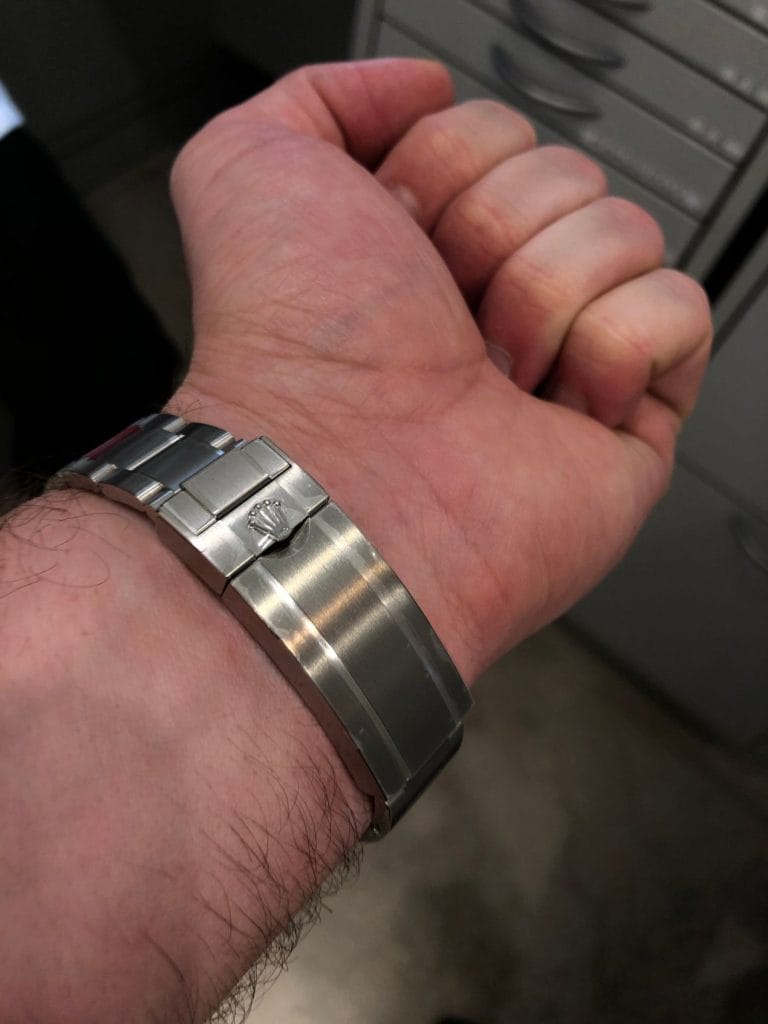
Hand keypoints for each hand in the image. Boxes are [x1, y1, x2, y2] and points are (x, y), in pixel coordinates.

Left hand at [169, 58, 711, 680]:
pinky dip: (613, 345)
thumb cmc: (290, 341)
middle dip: (491, 228)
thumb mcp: (246, 166)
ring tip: (485, 371)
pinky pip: (679, 310)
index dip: (443, 166)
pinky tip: (551, 398)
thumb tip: (424, 85)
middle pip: (567, 172)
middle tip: (440, 313)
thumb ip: (321, 96)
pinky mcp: (627, 415)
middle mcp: (494, 291)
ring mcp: (563, 352)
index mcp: (424, 238)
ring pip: (627, 230)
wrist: (339, 473)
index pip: (497, 130)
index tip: (388, 234)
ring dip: (541, 291)